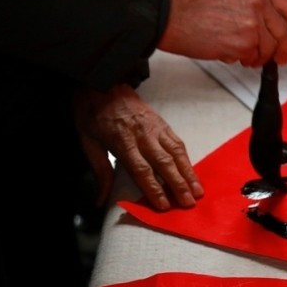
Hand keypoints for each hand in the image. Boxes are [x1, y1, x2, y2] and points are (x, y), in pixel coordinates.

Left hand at [73, 84, 203, 210]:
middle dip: (178, 185)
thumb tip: (99, 200)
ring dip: (188, 173)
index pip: (141, 169)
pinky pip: (178, 142)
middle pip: (164, 163)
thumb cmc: (92, 112)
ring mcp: (156, 128)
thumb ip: (99, 171)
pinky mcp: (163, 123)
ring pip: (177, 152)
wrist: (104, 81)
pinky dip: (187, 158)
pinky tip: (192, 171)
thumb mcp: (87, 141)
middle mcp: (143, 135)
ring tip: (198, 190)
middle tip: (189, 203)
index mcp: (122, 141)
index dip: (153, 189)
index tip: (163, 205)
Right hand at [159, 0, 286, 66]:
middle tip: (278, 57)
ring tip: (240, 52)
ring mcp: (253, 21)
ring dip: (258, 55)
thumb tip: (272, 16)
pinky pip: (252, 57)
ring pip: (269, 48)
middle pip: (285, 31)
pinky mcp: (244, 42)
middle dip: (282, 48)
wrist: (168, 10)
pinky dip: (242, 59)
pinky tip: (226, 50)